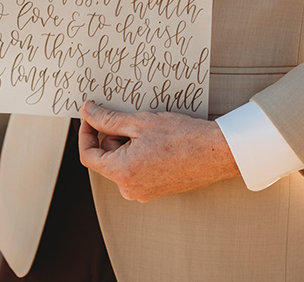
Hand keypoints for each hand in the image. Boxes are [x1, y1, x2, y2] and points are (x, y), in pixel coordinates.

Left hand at [78, 101, 239, 202]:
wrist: (217, 153)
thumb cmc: (183, 138)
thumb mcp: (140, 122)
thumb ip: (108, 119)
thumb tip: (88, 112)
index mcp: (122, 173)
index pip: (88, 155)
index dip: (86, 133)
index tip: (91, 118)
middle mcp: (130, 188)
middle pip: (107, 159)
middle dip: (115, 138)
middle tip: (135, 121)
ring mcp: (144, 192)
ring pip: (123, 164)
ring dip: (130, 146)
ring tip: (152, 132)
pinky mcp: (156, 191)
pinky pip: (138, 171)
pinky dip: (142, 155)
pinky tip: (160, 143)